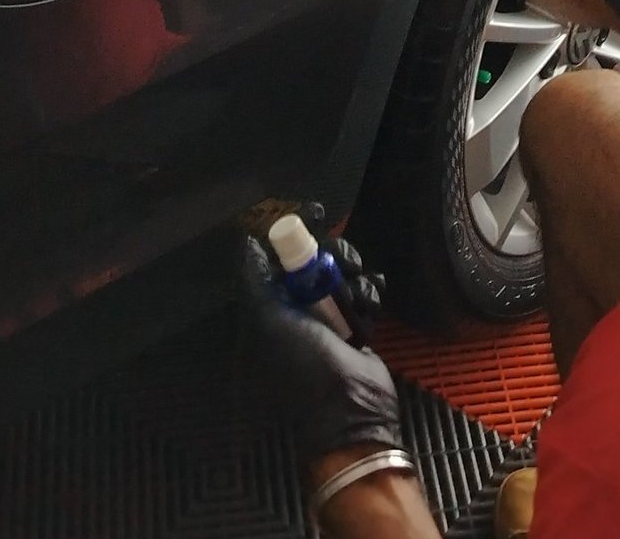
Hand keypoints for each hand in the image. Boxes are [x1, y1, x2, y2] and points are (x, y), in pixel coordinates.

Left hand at [238, 234, 401, 463]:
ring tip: (359, 294)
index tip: (318, 213)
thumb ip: (255, 280)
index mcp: (272, 307)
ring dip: (354, 276)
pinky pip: (364, 292)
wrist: (350, 407)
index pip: (282, 256)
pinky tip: (372, 306)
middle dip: (334, 254)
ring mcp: (330, 317)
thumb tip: (247, 241)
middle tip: (345, 264)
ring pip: (343, 272)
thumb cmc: (303, 363)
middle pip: (317, 258)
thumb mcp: (267, 321)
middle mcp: (298, 309)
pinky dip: (370, 294)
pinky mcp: (358, 324)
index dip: (298, 230)